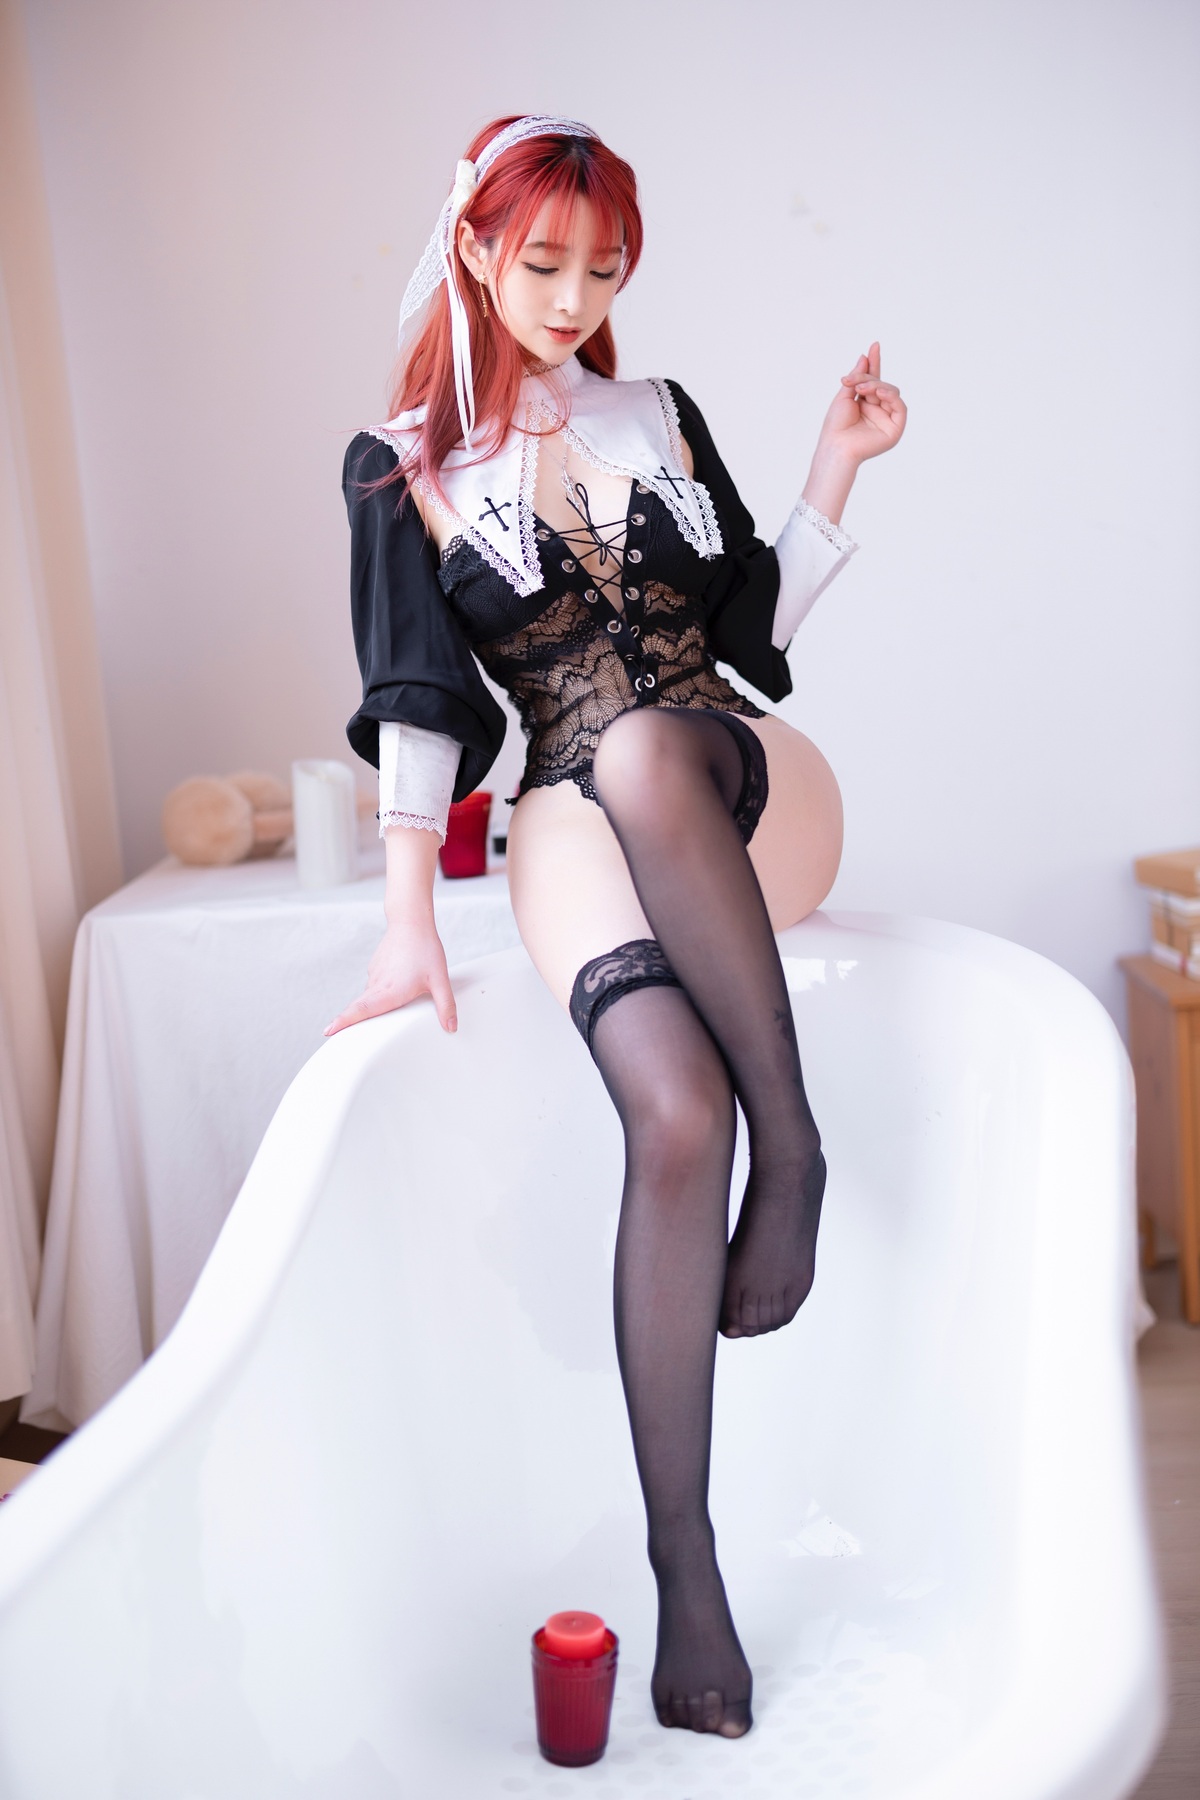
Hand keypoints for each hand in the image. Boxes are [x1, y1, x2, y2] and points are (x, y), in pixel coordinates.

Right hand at [324, 918, 456, 1035]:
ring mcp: (375, 975)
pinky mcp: (376, 968)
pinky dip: (375, 996)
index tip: (328, 1031)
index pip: (362, 1010)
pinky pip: (373, 987)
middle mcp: (378, 984)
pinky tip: (387, 994)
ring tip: (365, 1023)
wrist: (411, 921)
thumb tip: (451, 1026)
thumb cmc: (425, 949)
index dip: (344, 1022)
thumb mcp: (440, 979)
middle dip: (346, 1022)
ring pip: (367, 998)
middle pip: (358, 1008)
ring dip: (365, 1009)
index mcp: (389, 990)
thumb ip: (446, 1005)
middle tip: (335, 1035)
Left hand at [819, 342, 906, 464]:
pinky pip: (900, 406)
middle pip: (881, 383)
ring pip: (891, 391)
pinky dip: (891, 396)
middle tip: (853, 381)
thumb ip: (857, 377)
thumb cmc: (836, 426)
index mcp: (865, 404)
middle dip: (868, 378)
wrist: (836, 446)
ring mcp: (887, 419)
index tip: (874, 345)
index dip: (874, 363)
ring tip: (861, 390)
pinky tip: (878, 393)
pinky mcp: (895, 428)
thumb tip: (865, 357)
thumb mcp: (844, 396)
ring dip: (876, 386)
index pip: (873, 380)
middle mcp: (878, 410)